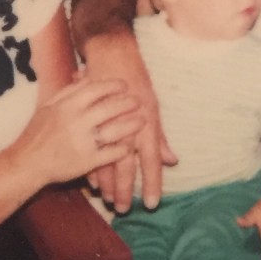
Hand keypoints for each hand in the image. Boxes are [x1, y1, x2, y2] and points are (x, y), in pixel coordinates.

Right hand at [12, 75, 145, 187]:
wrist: (27, 163)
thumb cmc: (37, 132)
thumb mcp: (49, 106)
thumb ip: (68, 91)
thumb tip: (87, 76)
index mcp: (67, 106)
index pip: (96, 89)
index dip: (113, 86)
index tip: (124, 85)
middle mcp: (77, 122)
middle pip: (110, 108)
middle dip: (128, 104)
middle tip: (139, 101)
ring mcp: (83, 142)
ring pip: (115, 131)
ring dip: (131, 125)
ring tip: (142, 121)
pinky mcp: (87, 162)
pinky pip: (111, 153)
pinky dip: (123, 149)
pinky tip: (130, 145)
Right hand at [81, 35, 176, 212]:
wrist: (112, 50)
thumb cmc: (135, 77)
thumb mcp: (152, 105)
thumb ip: (159, 137)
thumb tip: (172, 160)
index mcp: (148, 119)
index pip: (152, 157)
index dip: (153, 181)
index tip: (151, 203)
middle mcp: (129, 122)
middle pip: (127, 163)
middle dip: (125, 188)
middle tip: (122, 209)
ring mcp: (108, 119)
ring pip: (106, 156)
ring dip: (106, 180)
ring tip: (105, 198)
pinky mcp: (90, 114)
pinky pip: (89, 142)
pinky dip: (91, 161)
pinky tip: (90, 180)